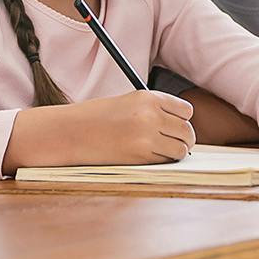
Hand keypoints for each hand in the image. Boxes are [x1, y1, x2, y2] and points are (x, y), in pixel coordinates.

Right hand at [75, 90, 196, 163]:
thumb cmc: (97, 118)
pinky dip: (162, 161)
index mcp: (148, 97)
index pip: (186, 111)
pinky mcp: (140, 157)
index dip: (183, 120)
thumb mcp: (128, 103)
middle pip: (187, 131)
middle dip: (183, 139)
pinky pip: (165, 161)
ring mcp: (146, 137)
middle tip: (174, 143)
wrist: (71, 132)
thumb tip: (180, 126)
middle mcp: (150, 116)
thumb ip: (154, 110)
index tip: (177, 126)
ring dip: (174, 152)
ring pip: (180, 149)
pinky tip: (147, 156)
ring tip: (160, 151)